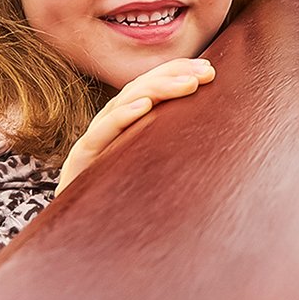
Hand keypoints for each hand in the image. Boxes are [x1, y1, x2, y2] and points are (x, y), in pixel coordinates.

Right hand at [55, 57, 214, 193]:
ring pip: (124, 102)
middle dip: (174, 76)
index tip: (210, 70)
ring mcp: (95, 138)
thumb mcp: (153, 169)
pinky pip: (102, 132)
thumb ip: (172, 149)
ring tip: (188, 85)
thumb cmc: (123, 200)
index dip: (177, 73)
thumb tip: (217, 139)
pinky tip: (145, 107)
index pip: (151, 86)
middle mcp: (109, 124)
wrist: (84, 229)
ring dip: (158, 89)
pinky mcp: (82, 157)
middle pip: (140, 88)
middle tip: (206, 74)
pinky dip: (123, 116)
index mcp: (126, 123)